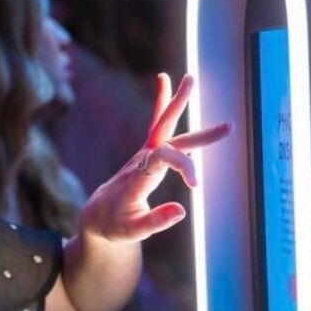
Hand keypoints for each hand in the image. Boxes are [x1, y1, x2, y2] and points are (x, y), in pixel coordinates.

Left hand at [79, 73, 231, 242]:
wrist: (98, 215)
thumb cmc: (114, 225)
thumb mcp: (132, 232)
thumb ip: (156, 221)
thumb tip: (182, 210)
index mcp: (137, 179)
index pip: (163, 160)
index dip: (184, 166)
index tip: (196, 185)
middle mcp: (140, 161)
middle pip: (164, 134)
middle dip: (185, 119)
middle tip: (212, 108)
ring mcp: (143, 154)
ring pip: (163, 125)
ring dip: (177, 103)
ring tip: (191, 78)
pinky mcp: (147, 152)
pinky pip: (157, 125)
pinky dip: (163, 104)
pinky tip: (164, 81)